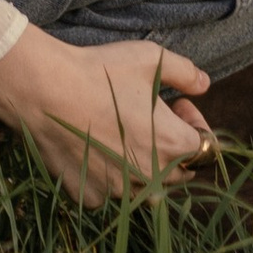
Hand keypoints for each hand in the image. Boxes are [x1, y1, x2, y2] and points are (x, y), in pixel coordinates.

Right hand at [0, 22, 212, 196]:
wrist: (45, 90)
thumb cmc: (100, 71)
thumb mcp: (150, 58)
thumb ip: (186, 72)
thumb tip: (205, 84)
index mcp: (173, 144)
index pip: (207, 146)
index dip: (195, 121)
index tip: (176, 102)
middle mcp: (151, 176)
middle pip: (179, 171)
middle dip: (173, 146)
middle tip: (149, 115)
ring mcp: (119, 190)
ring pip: (144, 188)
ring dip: (143, 166)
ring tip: (123, 135)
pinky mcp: (90, 195)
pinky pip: (108, 193)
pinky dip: (107, 177)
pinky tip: (94, 149)